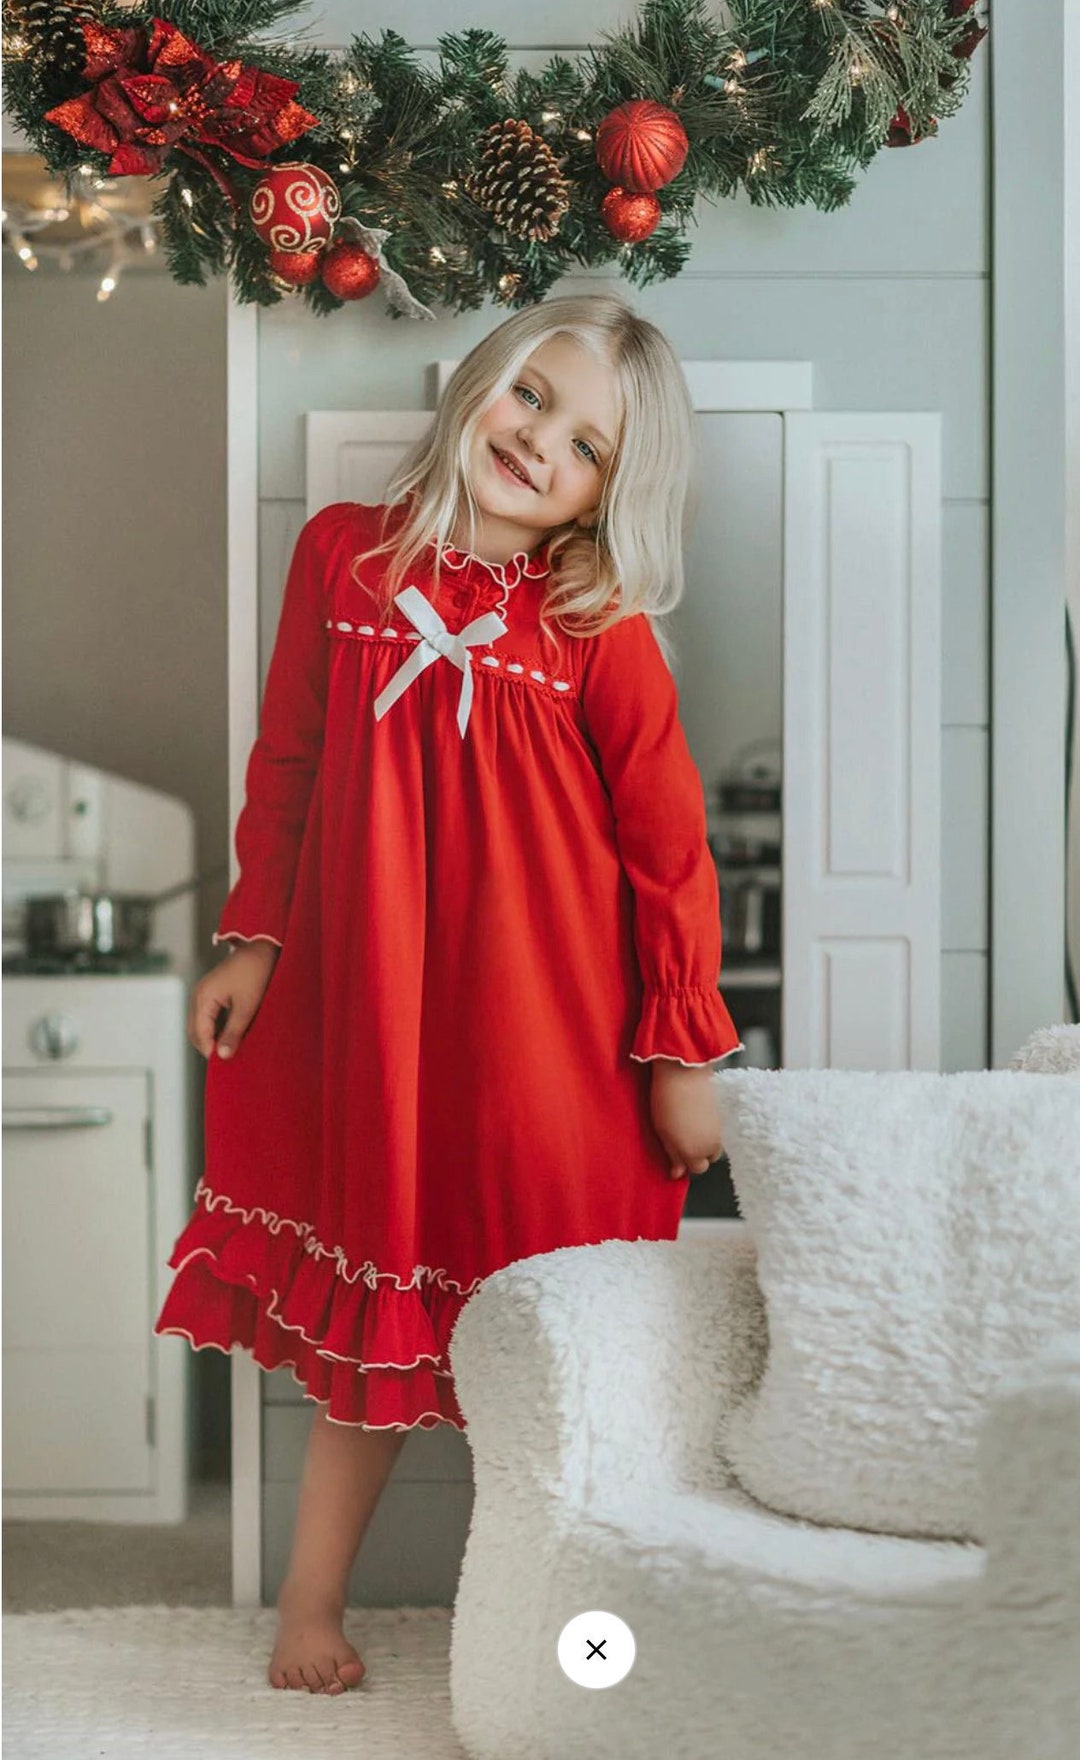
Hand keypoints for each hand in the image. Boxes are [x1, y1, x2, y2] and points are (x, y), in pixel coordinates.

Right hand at [187, 941, 279, 1059]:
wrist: (264, 947)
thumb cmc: (256, 973)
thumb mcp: (247, 1007)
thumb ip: (233, 1033)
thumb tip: (222, 1055)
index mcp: (203, 997)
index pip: (199, 1034)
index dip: (210, 1051)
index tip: (224, 1066)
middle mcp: (199, 994)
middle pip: (195, 1031)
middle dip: (208, 1046)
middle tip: (228, 1059)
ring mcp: (205, 992)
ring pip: (201, 1024)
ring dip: (212, 1038)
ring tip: (231, 1048)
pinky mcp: (213, 991)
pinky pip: (208, 1015)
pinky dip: (216, 1028)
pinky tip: (232, 1034)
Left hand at [649, 1061, 723, 1179]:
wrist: (683, 1072)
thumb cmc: (667, 1100)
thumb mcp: (663, 1132)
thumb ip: (672, 1155)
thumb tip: (676, 1174)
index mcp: (694, 1151)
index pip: (696, 1170)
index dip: (686, 1163)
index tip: (677, 1154)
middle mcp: (710, 1144)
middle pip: (707, 1160)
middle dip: (696, 1155)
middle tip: (681, 1141)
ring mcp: (718, 1130)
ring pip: (714, 1147)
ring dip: (704, 1144)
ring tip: (689, 1128)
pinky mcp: (721, 1116)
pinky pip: (717, 1133)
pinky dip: (708, 1131)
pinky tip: (695, 1118)